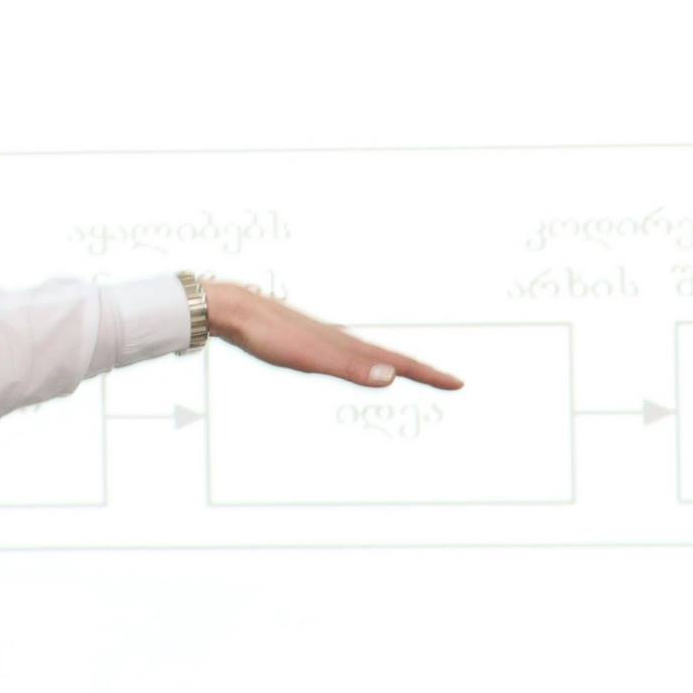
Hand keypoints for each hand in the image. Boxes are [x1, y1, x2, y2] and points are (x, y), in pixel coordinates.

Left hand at [203, 279, 463, 390]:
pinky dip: (360, 361)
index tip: (458, 383)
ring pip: (367, 355)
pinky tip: (351, 361)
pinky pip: (344, 353)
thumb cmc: (269, 335)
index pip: (399, 363)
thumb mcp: (309, 358)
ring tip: (408, 372)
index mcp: (348, 347)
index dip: (429, 375)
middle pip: (390, 359)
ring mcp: (324, 339)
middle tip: (448, 382)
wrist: (234, 309)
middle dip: (420, 371)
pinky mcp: (305, 340)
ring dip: (393, 365)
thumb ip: (350, 369)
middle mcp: (341, 341)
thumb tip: (392, 378)